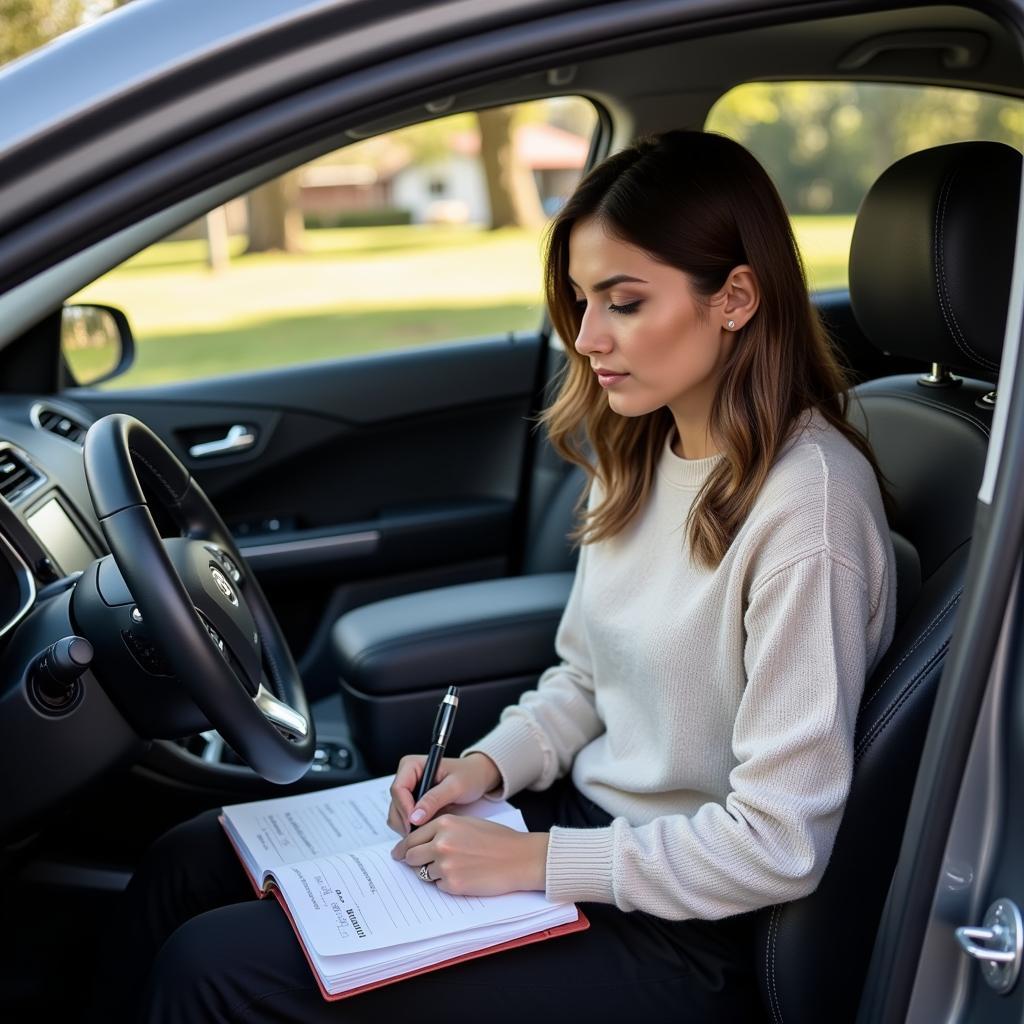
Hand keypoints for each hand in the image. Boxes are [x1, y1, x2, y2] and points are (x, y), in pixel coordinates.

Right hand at [387, 751, 501, 834]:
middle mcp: (406, 777)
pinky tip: (428, 828)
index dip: (405, 808)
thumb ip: (434, 799)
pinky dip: (413, 827)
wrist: (477, 777)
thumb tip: (414, 817)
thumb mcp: (455, 786)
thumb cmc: (469, 775)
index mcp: (412, 765)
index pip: (398, 789)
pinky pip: (405, 819)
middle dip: (405, 821)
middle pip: (395, 803)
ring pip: (397, 814)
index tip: (415, 824)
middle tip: (422, 833)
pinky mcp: (412, 803)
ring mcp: (408, 791)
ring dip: (409, 826)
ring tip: (429, 830)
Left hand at [390, 814, 549, 895]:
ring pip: (423, 873)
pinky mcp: (452, 885)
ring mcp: (445, 865)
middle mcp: (440, 843)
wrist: (518, 857)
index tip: (399, 853)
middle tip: (418, 864)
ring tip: (456, 867)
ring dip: (432, 872)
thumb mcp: (467, 823)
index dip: (404, 848)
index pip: (412, 837)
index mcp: (444, 823)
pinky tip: (464, 876)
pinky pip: (438, 886)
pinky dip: (446, 883)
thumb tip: (421, 841)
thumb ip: (442, 829)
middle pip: (410, 856)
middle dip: (413, 861)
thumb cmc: (497, 839)